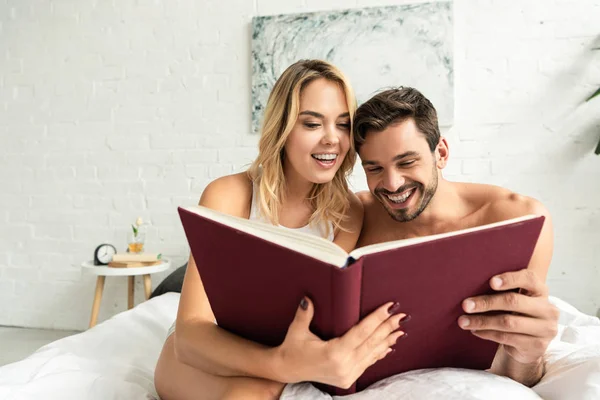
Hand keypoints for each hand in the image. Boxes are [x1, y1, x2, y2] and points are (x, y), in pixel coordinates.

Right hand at [274, 297, 407, 388]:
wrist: (287, 370)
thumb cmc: (292, 348)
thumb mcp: (297, 331)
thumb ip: (304, 315)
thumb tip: (308, 299)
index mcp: (333, 353)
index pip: (361, 332)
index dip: (376, 318)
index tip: (389, 307)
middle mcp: (344, 365)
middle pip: (371, 342)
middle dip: (387, 327)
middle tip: (401, 315)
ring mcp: (347, 374)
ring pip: (372, 354)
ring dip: (387, 340)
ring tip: (400, 329)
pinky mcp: (348, 378)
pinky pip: (367, 363)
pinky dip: (379, 353)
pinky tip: (388, 346)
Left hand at [458, 269, 558, 363]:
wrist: (529, 345)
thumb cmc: (516, 314)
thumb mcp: (515, 300)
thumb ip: (501, 291)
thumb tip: (470, 285)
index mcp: (541, 290)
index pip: (528, 278)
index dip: (510, 279)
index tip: (491, 282)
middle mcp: (548, 309)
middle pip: (513, 301)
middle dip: (486, 303)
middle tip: (465, 305)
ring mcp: (545, 329)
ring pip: (508, 322)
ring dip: (481, 321)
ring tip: (463, 321)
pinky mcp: (537, 346)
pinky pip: (506, 337)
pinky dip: (487, 333)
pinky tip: (474, 330)